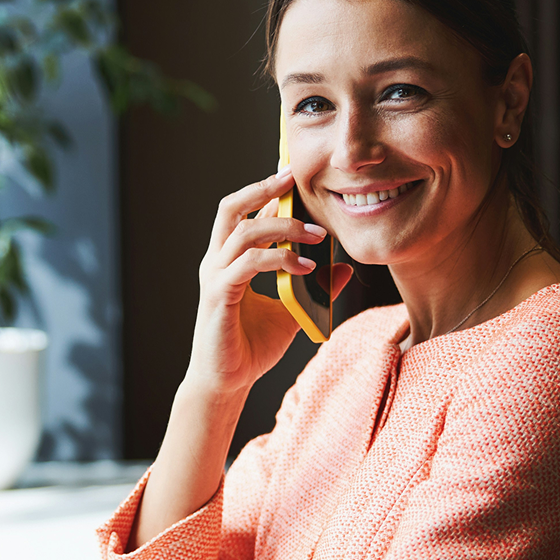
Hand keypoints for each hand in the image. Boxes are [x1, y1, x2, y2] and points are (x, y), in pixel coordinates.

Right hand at [186, 166, 353, 398]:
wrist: (227, 383)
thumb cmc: (251, 347)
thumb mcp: (293, 310)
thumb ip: (315, 287)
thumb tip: (344, 267)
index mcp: (228, 260)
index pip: (246, 214)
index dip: (269, 194)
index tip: (295, 177)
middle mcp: (217, 262)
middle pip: (231, 207)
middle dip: (263, 188)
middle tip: (293, 177)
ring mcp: (214, 276)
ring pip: (244, 231)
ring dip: (284, 227)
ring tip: (317, 235)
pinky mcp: (219, 295)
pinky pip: (249, 263)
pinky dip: (280, 259)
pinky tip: (305, 266)